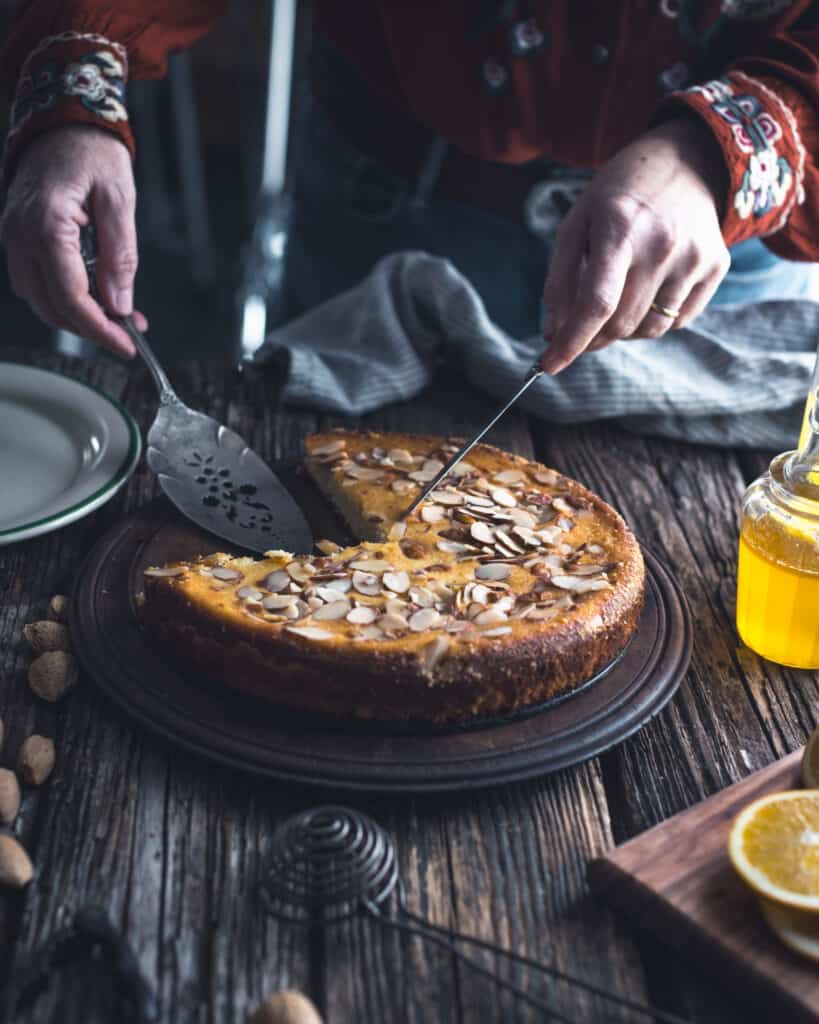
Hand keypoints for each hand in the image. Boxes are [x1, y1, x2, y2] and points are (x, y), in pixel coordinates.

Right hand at [1, 125, 146, 357]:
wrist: (63, 116)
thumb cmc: (91, 149)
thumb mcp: (119, 199)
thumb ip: (120, 255)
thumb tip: (121, 303)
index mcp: (46, 224)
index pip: (70, 297)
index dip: (100, 328)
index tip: (127, 345)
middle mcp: (20, 234)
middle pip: (52, 306)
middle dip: (91, 327)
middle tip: (128, 334)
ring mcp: (14, 236)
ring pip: (40, 299)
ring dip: (77, 316)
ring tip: (118, 317)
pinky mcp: (19, 236)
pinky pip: (36, 281)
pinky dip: (64, 296)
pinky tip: (95, 296)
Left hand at [541, 117, 729, 373]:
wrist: (686, 161)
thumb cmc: (619, 197)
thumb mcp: (577, 224)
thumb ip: (560, 280)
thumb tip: (554, 333)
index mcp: (620, 229)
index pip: (596, 304)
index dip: (571, 341)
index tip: (549, 365)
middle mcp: (663, 245)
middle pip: (620, 324)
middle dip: (591, 338)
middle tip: (579, 330)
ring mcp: (695, 257)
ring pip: (648, 330)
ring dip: (622, 331)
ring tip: (616, 299)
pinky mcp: (717, 266)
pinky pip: (677, 322)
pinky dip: (653, 321)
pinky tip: (646, 292)